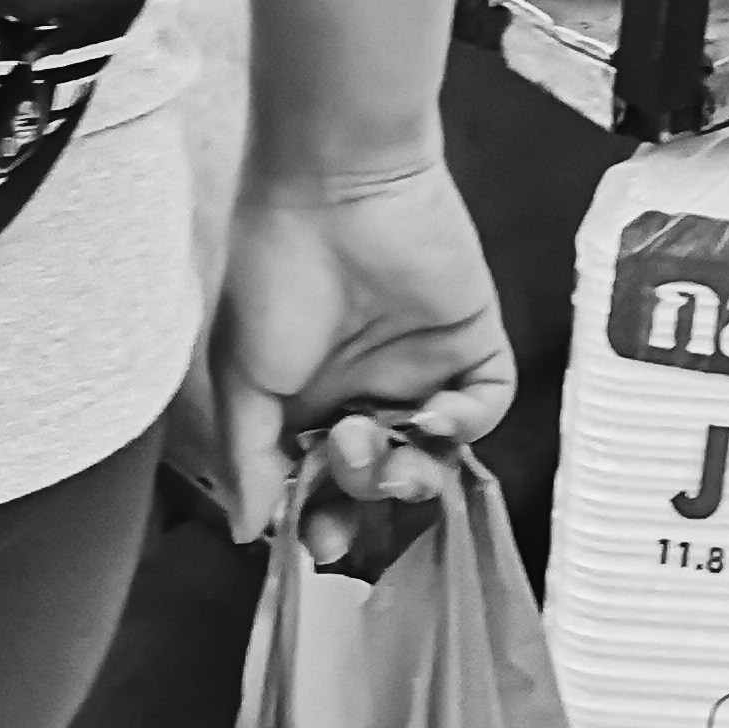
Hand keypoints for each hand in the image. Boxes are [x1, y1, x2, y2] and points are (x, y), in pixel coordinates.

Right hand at [211, 162, 513, 563]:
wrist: (333, 184)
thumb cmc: (274, 272)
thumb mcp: (242, 374)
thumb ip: (249, 456)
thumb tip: (252, 533)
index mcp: (310, 401)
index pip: (326, 485)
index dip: (325, 521)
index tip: (318, 542)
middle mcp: (368, 390)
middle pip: (385, 480)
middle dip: (370, 503)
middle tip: (351, 490)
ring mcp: (423, 368)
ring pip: (439, 455)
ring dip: (416, 473)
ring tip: (387, 456)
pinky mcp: (472, 341)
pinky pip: (487, 405)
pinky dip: (466, 425)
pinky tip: (433, 417)